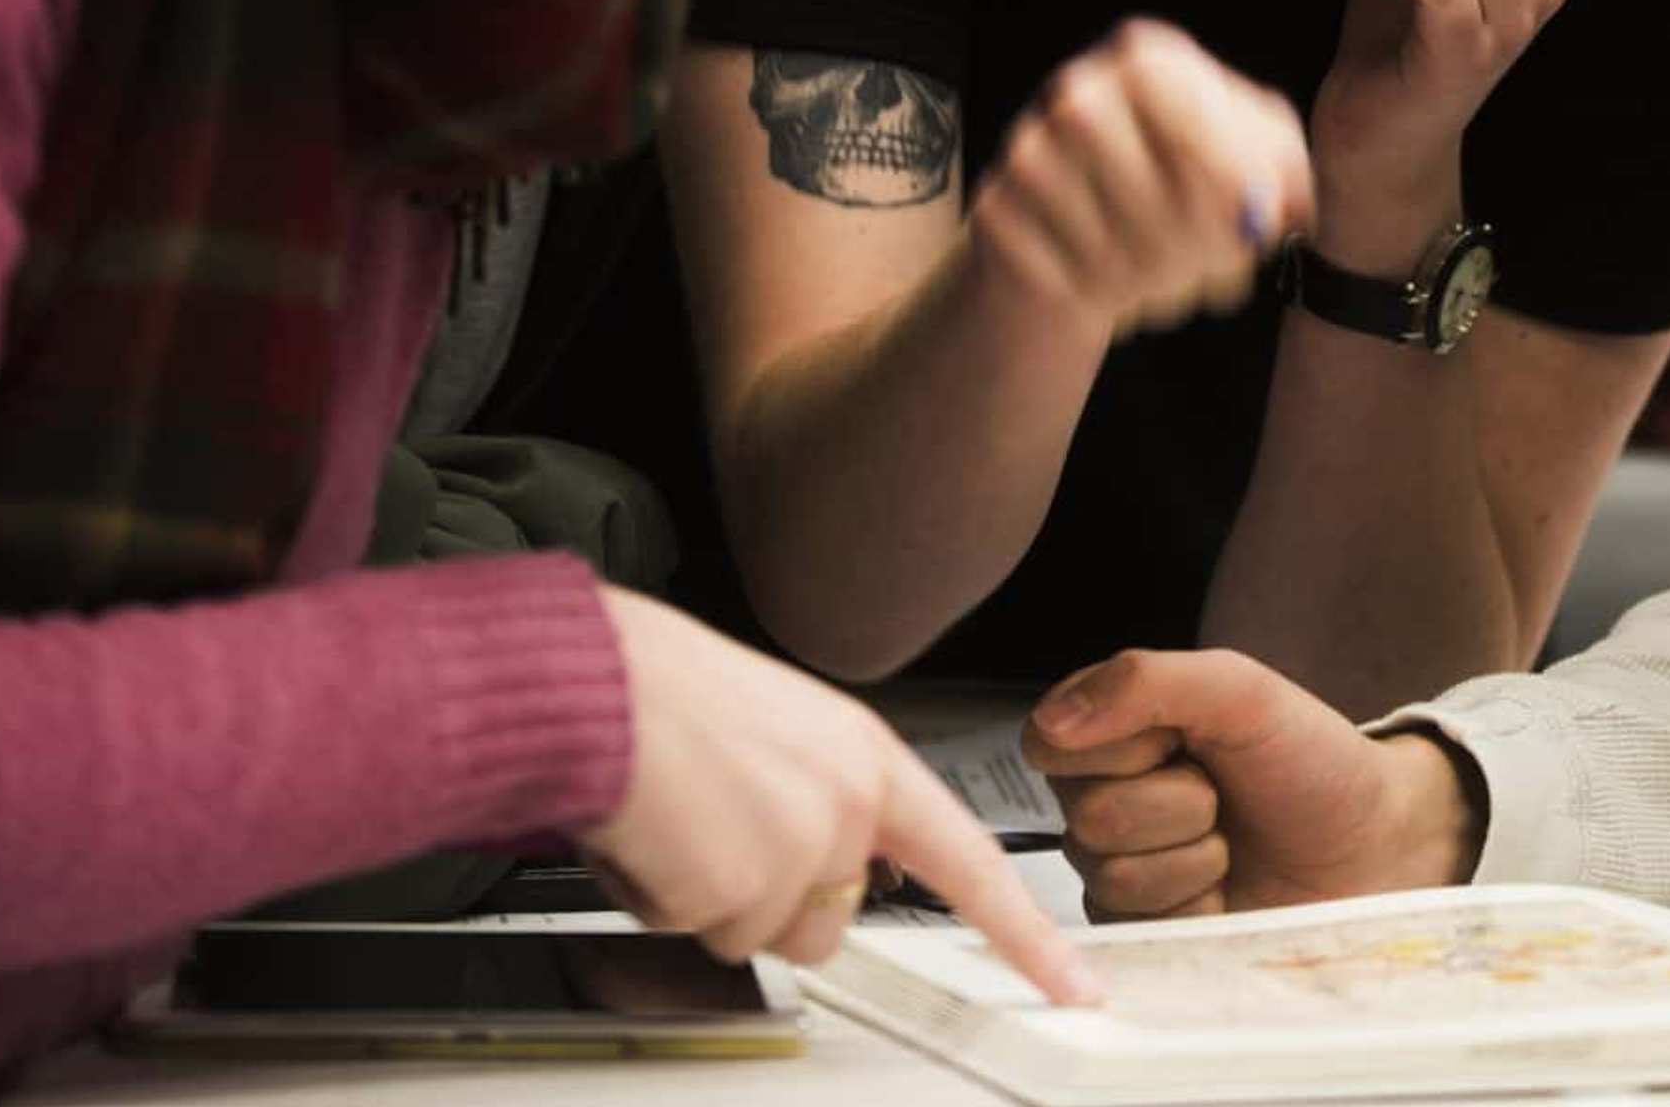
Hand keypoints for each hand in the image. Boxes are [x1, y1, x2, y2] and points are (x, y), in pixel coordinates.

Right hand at [579, 589, 1100, 1002]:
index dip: (1023, 933)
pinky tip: (654, 832)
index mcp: (866, 758)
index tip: (1073, 983)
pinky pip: (699, 930)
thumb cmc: (665, 695)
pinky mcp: (741, 889)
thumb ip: (825, 797)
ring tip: (681, 818)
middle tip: (717, 825)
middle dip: (768, 897)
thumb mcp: (781, 730)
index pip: (967, 860)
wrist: (596, 684)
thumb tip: (824, 863)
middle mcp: (848, 805)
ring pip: (761, 932)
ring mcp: (801, 850)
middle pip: (830, 917)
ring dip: (711, 897)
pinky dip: (664, 896)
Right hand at [967, 19, 1316, 340]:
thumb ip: (1285, 171)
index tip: (1256, 229)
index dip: (1239, 202)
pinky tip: (1114, 285)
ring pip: (1120, 259)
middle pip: (1169, 210)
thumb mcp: (1253, 152)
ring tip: (1168, 272)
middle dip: (1207, 257)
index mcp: (1149, 62)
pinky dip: (1104, 303)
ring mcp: (1029, 151)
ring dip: (1162, 287)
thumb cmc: (1186, 175)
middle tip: (1217, 267)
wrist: (1082, 213)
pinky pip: (1069, 285)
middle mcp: (1079, 93)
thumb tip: (1272, 212)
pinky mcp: (997, 210)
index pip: (1205, 141)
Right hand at [1022, 649, 1475, 918]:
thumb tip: (1056, 721)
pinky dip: (1196, 902)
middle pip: (1088, 816)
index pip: (1049, 742)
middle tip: (1223, 797)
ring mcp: (1120, 869)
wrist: (1373, 844)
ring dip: (1193, 856)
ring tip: (1231, 842)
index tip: (1183, 740)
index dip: (1123, 747)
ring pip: (1112, 875)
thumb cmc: (1311, 761)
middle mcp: (1102, 799)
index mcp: (1112, 733)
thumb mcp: (1239, 691)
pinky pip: (1137, 925)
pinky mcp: (1143, 930)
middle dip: (1177, 806)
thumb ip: (1145, 682)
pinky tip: (1225, 889)